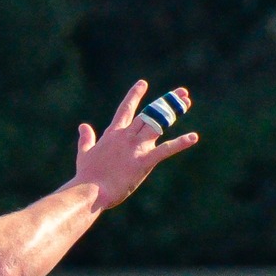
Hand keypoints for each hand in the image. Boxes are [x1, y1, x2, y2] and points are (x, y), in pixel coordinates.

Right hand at [71, 81, 198, 209]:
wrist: (89, 191)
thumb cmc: (86, 176)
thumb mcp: (84, 154)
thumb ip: (86, 139)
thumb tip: (83, 126)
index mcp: (113, 134)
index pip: (126, 109)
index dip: (134, 95)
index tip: (143, 83)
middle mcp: (127, 136)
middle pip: (149, 113)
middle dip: (166, 101)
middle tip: (181, 93)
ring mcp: (136, 148)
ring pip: (158, 124)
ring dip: (174, 112)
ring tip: (186, 102)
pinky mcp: (144, 161)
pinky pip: (166, 150)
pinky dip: (180, 143)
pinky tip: (193, 137)